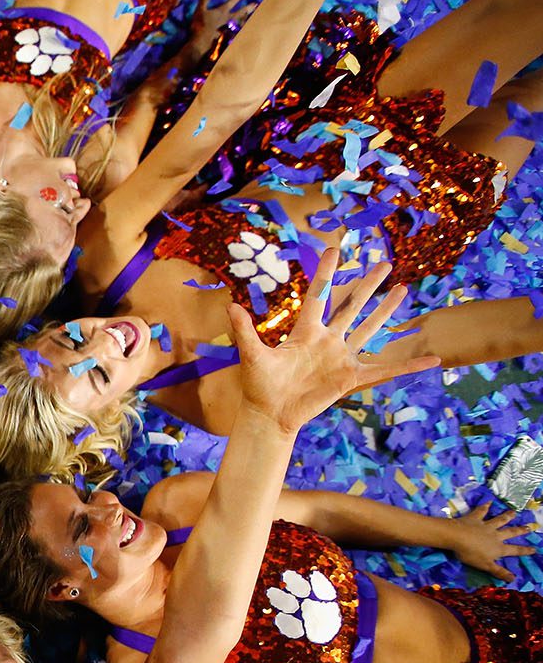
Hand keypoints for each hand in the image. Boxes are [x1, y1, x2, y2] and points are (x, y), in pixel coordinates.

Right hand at [185, 0, 248, 61]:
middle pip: (239, 12)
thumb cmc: (201, 24)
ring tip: (250, 17)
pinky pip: (234, 32)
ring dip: (244, 19)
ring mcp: (227, 28)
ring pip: (238, 22)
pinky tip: (239, 32)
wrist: (202, 41)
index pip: (230, 3)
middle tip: (255, 4)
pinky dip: (238, 31)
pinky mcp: (225, 37)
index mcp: (222, 11)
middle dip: (247, 8)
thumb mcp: (200, 10)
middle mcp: (227, 19)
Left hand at [231, 250, 436, 434]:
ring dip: (387, 310)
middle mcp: (327, 340)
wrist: (270, 414)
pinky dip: (408, 365)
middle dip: (367, 284)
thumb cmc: (258, 386)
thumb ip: (245, 331)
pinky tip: (431, 359)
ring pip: (370, 328)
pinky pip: (385, 370)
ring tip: (404, 290)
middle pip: (352, 305)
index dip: (326, 272)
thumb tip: (230, 305)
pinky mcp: (351, 378)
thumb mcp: (251, 356)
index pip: (319, 295)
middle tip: (384, 263)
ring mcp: (341, 358)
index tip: (335, 248)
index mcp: (305, 332)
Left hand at [446, 503, 535, 580]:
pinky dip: (485, 506)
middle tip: (529, 527)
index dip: (524, 550)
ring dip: (507, 516)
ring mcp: (485, 525)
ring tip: (514, 512)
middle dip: (520, 530)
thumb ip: (499, 571)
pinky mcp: (475, 518)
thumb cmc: (470, 554)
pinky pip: (481, 511)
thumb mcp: (485, 566)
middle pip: (510, 532)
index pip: (514, 550)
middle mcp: (495, 535)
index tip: (534, 549)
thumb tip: (513, 579)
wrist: (456, 537)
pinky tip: (489, 501)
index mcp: (498, 548)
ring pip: (499, 520)